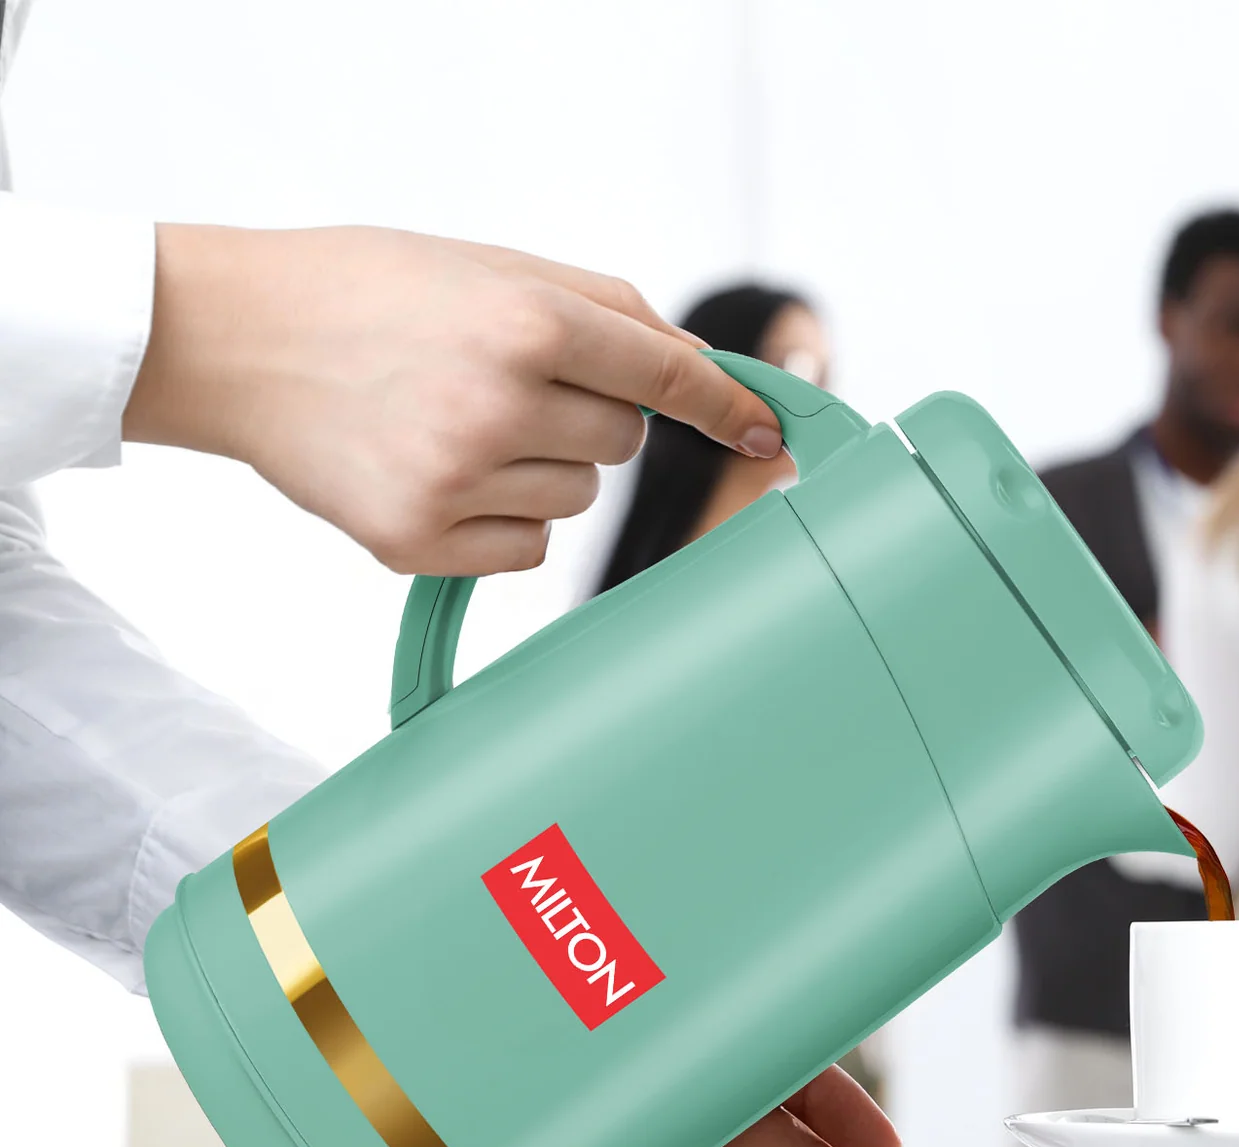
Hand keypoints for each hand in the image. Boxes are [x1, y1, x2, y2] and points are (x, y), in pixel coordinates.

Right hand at [123, 225, 783, 576]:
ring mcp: (457, 481)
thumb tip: (703, 376)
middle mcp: (498, 405)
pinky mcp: (420, 542)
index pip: (662, 376)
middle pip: (621, 445)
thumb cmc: (368, 293)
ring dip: (542, 471)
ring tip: (457, 424)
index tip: (767, 431)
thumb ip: (603, 312)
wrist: (233, 339)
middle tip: (504, 386)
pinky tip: (439, 473)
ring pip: (576, 502)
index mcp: (525, 323)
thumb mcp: (489, 266)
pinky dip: (502, 522)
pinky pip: (527, 551)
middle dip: (586, 419)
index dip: (721, 406)